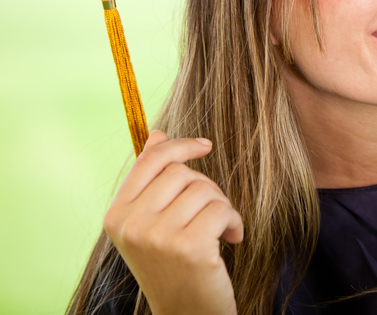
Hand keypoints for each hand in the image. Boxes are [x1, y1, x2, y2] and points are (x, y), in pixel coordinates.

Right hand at [104, 131, 243, 314]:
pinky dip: (234, 222)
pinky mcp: (188, 247)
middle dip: (205, 188)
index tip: (205, 145)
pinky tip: (231, 241)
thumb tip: (157, 134)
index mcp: (117, 216)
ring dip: (221, 207)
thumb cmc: (174, 265)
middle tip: (209, 215)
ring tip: (218, 231)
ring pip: (205, 189)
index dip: (181, 146)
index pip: (150, 160)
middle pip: (182, 172)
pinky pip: (223, 209)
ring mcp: (157, 237)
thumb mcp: (153, 223)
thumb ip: (152, 181)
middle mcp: (131, 225)